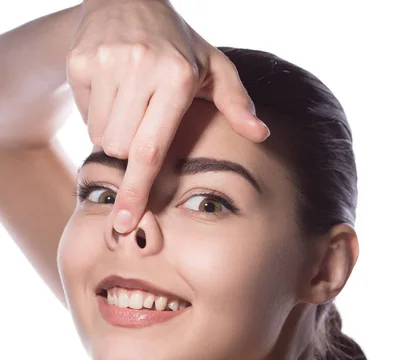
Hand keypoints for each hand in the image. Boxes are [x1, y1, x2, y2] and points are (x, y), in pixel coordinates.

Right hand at [67, 0, 269, 232]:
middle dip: (130, 149)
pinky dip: (97, 113)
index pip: (151, 150)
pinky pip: (86, 115)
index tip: (128, 222)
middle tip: (144, 119)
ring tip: (129, 101)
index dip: (138, 191)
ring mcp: (106, 62)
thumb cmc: (177, 44)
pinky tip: (110, 88)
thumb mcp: (213, 67)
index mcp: (177, 77)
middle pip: (123, 149)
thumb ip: (236, 103)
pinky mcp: (80, 61)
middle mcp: (141, 67)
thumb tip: (261, 135)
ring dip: (113, 132)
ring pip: (102, 136)